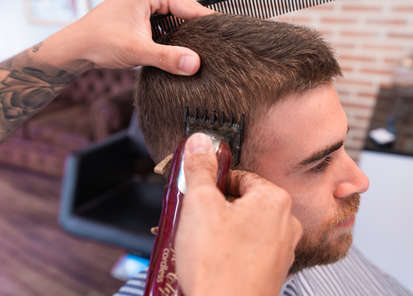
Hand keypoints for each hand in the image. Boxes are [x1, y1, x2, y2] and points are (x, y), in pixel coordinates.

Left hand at [61, 0, 213, 73]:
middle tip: (216, 44)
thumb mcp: (137, 50)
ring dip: (185, 35)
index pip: (187, 5)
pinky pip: (165, 26)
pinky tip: (182, 51)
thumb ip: (168, 57)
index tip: (225, 31)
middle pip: (183, 11)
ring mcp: (144, 6)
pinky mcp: (142, 18)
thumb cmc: (99, 42)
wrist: (77, 49)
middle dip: (197, 28)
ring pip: (175, 19)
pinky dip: (174, 38)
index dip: (206, 20)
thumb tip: (195, 64)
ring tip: (204, 49)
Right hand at [175, 133, 302, 295]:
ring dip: (223, 230)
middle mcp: (286, 223)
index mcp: (274, 200)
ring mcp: (282, 249)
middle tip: (196, 222)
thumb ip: (200, 169)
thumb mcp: (199, 205)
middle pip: (243, 202)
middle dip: (217, 209)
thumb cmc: (217, 265)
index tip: (198, 195)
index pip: (239, 177)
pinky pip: (250, 249)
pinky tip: (215, 261)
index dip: (212, 185)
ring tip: (203, 244)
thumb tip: (200, 143)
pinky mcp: (273, 271)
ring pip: (246, 226)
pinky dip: (232, 250)